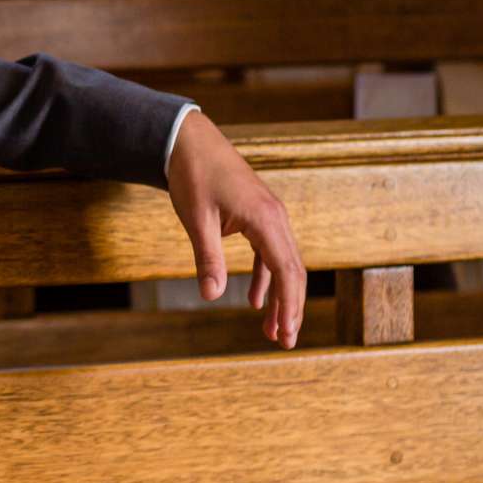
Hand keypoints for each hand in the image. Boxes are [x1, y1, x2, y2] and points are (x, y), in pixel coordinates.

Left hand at [165, 112, 304, 347]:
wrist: (189, 140)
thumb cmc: (193, 175)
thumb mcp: (197, 219)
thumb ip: (207, 258)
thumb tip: (212, 296)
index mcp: (266, 219)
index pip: (287, 271)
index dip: (289, 305)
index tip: (287, 333)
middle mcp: (276, 217)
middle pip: (293, 271)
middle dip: (290, 308)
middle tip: (285, 342)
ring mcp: (270, 216)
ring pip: (283, 264)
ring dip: (279, 297)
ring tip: (272, 331)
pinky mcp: (258, 216)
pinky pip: (269, 253)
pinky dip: (266, 278)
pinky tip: (258, 301)